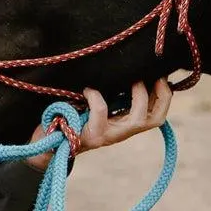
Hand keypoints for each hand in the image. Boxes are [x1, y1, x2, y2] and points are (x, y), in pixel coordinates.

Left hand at [24, 78, 172, 172]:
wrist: (45, 144)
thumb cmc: (68, 116)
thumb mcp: (91, 103)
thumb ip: (108, 93)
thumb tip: (123, 67)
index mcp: (123, 124)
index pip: (156, 116)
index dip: (165, 96)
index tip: (161, 73)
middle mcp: (120, 133)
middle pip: (154, 120)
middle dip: (161, 96)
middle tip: (153, 75)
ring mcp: (107, 137)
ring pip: (137, 120)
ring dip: (138, 96)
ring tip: (128, 78)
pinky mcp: (91, 137)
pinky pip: (102, 114)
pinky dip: (97, 98)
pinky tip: (87, 89)